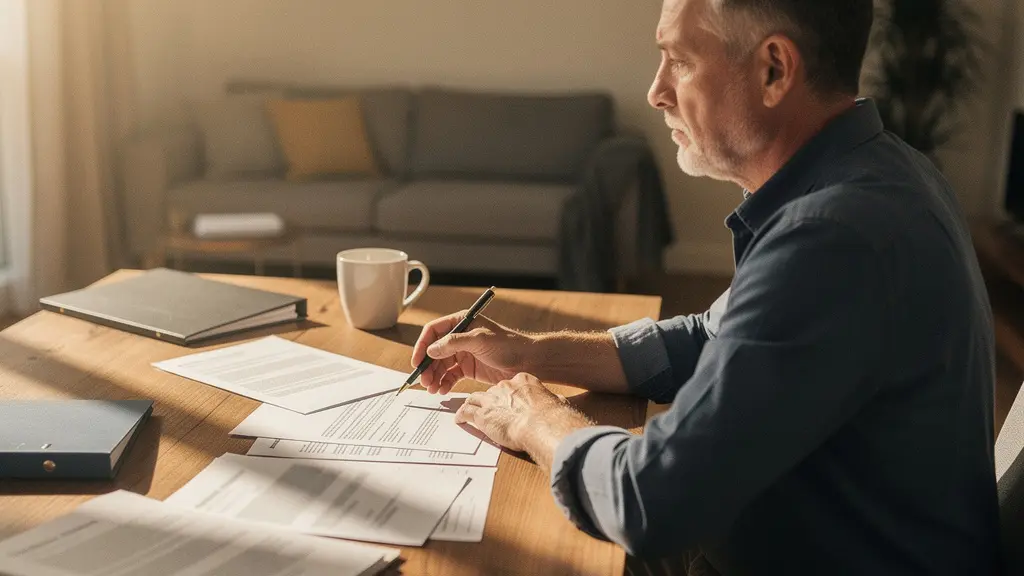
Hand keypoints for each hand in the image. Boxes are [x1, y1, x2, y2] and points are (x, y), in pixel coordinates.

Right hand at [411, 311, 537, 393]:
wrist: (527, 361)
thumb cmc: (507, 345)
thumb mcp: (480, 340)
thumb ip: (454, 343)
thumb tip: (431, 349)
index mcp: (461, 323)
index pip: (433, 331)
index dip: (422, 346)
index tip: (417, 361)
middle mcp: (459, 337)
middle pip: (434, 351)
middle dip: (427, 367)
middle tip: (424, 381)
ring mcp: (463, 353)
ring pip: (441, 365)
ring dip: (434, 377)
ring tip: (432, 389)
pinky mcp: (468, 368)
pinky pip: (451, 375)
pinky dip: (445, 383)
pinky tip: (443, 390)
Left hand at [454, 373, 586, 454]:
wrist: (541, 424)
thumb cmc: (552, 416)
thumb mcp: (556, 403)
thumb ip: (553, 401)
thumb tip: (560, 404)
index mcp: (523, 381)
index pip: (511, 385)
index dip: (508, 394)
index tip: (508, 400)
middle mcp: (505, 386)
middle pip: (492, 391)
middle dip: (490, 400)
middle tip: (489, 408)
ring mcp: (491, 399)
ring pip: (475, 398)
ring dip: (472, 404)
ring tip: (468, 409)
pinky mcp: (481, 414)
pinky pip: (466, 411)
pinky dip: (462, 414)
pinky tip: (459, 419)